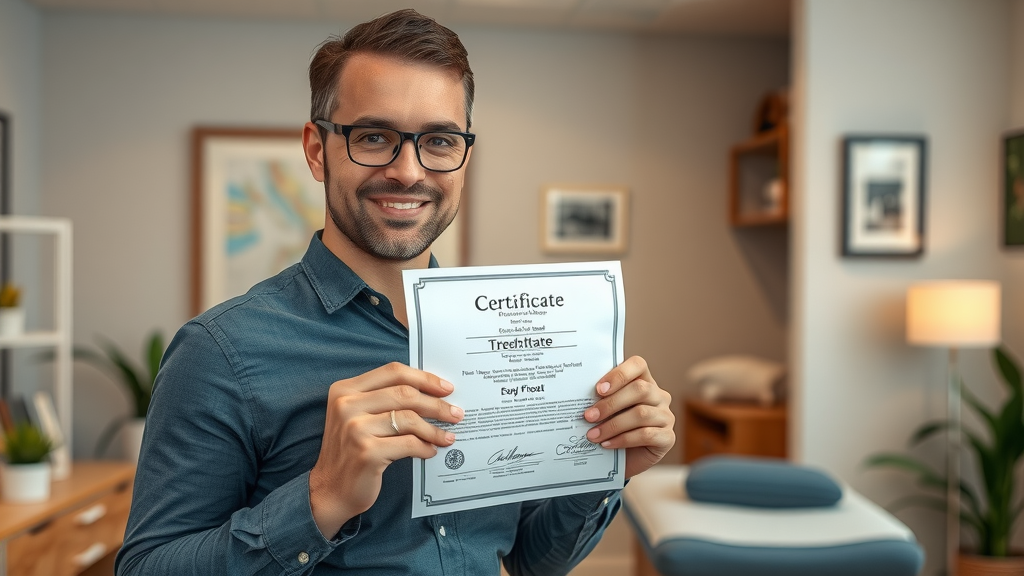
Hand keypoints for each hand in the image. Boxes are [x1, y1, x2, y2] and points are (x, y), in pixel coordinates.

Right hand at [308, 363, 463, 536]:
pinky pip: (407, 444)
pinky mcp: (366, 452)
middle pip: (405, 393)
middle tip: (455, 414)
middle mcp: (347, 405)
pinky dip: (424, 447)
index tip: (446, 388)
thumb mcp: (359, 416)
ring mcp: (354, 428)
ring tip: (447, 436)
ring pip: (409, 419)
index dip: (424, 378)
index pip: (393, 372)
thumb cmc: (352, 450)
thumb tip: (433, 394)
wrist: (331, 489)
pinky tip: (430, 451)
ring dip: (434, 429)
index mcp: (345, 389)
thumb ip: (386, 400)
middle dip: (436, 404)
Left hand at [583, 356, 673, 478]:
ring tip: (593, 435)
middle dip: (610, 403)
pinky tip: (607, 444)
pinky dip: (623, 439)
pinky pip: (646, 434)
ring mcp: (666, 417)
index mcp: (644, 381)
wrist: (622, 462)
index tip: (598, 389)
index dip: (619, 374)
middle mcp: (659, 396)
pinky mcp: (668, 438)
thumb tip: (580, 397)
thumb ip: (600, 400)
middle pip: (640, 389)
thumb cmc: (612, 430)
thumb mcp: (606, 412)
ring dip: (612, 425)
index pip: (638, 365)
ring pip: (641, 414)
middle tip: (589, 416)